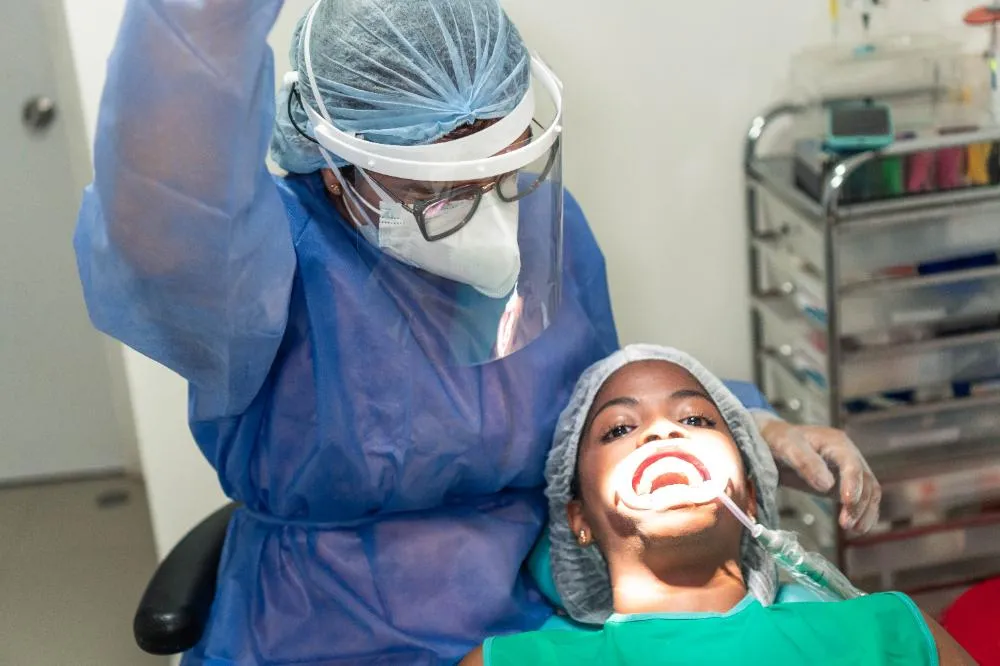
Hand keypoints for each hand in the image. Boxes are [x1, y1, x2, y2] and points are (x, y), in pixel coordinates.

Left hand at [754, 413, 881, 533]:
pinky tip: (857, 528)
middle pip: (865, 480)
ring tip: (853, 529)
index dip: (853, 483)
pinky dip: (863, 514)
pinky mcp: (843, 485)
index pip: (852, 464)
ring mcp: (848, 471)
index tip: (847, 502)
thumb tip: (827, 485)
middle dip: (859, 503)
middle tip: (846, 524)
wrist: (770, 443)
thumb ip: (806, 463)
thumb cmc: (778, 440)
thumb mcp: (787, 446)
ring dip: (864, 511)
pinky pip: (861, 499)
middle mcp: (848, 455)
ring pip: (868, 492)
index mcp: (836, 442)